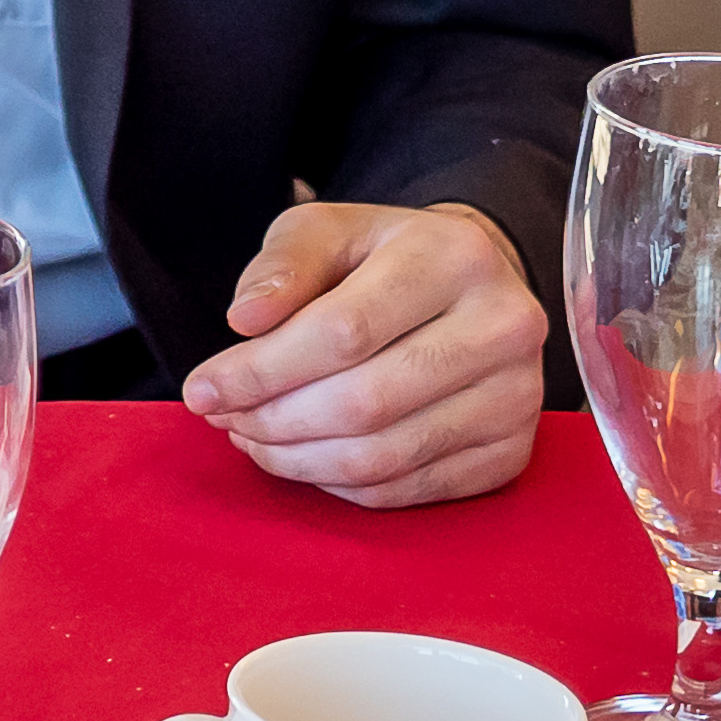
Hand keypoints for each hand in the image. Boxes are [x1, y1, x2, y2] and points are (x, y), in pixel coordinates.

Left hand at [180, 200, 547, 508]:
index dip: (261, 370)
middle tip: (223, 419)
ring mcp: (518, 398)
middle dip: (273, 420)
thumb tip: (244, 320)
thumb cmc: (383, 257)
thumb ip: (283, 267)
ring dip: (299, 459)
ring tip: (251, 439)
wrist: (471, 286)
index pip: (343, 331)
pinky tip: (303, 458)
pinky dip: (343, 485)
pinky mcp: (513, 453)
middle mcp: (503, 328)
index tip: (203, 389)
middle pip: (364, 401)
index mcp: (455, 257)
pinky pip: (410, 490)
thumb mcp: (327, 230)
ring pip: (385, 456)